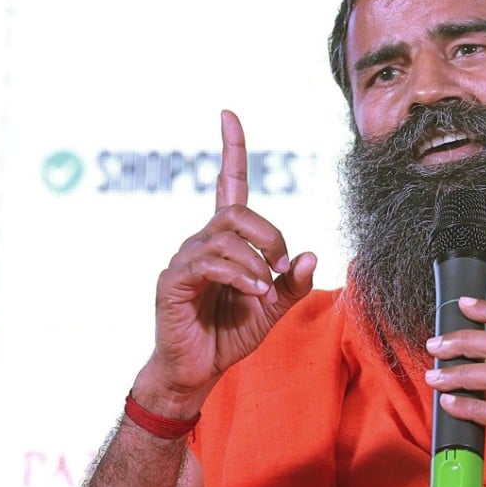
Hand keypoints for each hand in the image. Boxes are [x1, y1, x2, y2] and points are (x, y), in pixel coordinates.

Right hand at [139, 110, 315, 414]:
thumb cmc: (230, 334)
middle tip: (280, 265)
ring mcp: (185, 259)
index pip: (228, 185)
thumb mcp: (274, 308)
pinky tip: (253, 294)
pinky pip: (209, 263)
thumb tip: (311, 254)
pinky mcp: (174, 281)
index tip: (228, 115)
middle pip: (237, 211)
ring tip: (264, 291)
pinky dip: (239, 275)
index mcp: (226, 241)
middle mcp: (202, 241)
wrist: (197, 371)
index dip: (231, 150)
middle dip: (269, 234)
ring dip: (256, 262)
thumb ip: (292, 283)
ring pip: (226, 236)